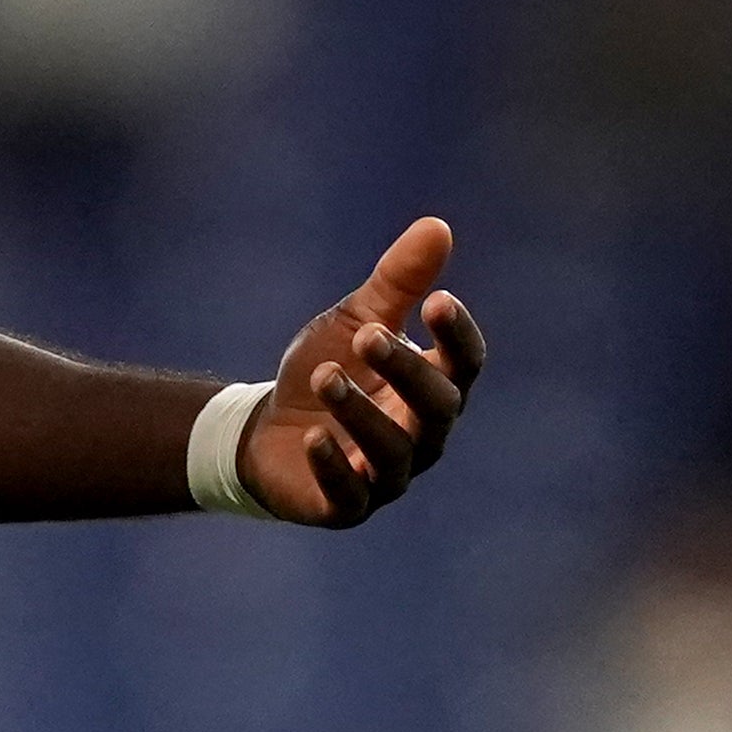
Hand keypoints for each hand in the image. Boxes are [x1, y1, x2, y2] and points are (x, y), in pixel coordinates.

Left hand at [239, 216, 485, 527]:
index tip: (436, 300)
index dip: (456, 335)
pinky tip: (313, 437)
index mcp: (433, 386)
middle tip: (367, 334)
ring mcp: (388, 474)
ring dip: (361, 411)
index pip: (464, 364)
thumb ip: (398, 281)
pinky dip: (334, 467)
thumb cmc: (328, 371)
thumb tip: (437, 225)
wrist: (267, 433)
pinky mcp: (346, 506)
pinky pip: (350, 494)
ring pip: (393, 450)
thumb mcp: (356, 320)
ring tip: (326, 374)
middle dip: (405, 369)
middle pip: (437, 406)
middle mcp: (423, 435)